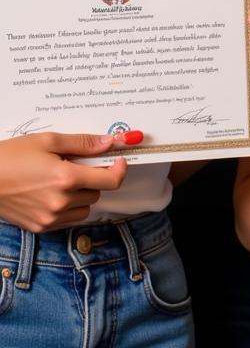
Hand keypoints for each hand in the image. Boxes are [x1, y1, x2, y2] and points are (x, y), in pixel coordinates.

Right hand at [0, 132, 128, 231]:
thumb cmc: (11, 157)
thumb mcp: (48, 141)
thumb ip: (83, 143)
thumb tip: (110, 142)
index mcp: (66, 178)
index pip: (111, 180)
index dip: (119, 169)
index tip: (118, 160)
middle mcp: (61, 202)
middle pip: (97, 192)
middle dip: (93, 177)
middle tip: (76, 165)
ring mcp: (50, 218)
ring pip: (85, 208)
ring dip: (82, 194)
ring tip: (61, 179)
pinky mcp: (40, 228)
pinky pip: (68, 219)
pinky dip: (68, 207)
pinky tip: (52, 193)